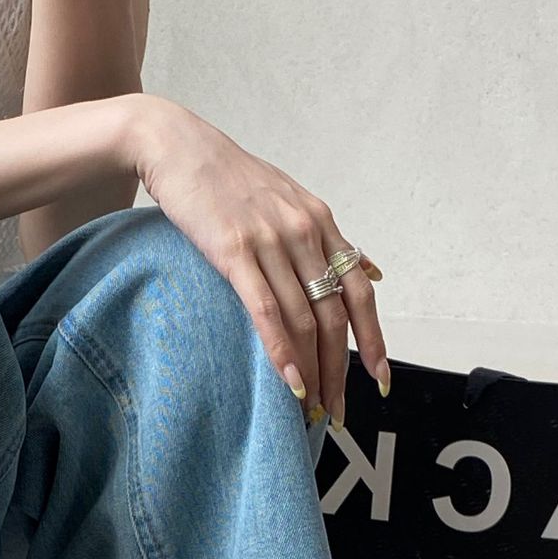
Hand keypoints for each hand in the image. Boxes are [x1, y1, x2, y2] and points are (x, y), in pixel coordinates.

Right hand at [131, 98, 391, 422]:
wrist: (177, 146)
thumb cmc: (227, 178)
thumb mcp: (290, 200)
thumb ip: (329, 240)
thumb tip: (373, 270)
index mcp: (320, 222)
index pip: (359, 290)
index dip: (373, 339)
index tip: (380, 379)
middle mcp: (303, 232)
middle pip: (336, 314)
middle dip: (341, 370)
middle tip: (337, 412)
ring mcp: (270, 242)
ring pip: (304, 319)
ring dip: (313, 370)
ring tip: (312, 408)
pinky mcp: (234, 252)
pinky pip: (267, 311)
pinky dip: (281, 352)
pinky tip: (290, 382)